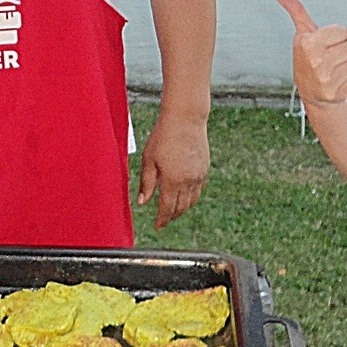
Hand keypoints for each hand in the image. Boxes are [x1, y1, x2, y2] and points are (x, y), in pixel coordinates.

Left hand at [136, 109, 209, 229]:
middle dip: (171, 217)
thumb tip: (142, 203)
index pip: (167, 208)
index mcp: (172, 180)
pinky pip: (199, 190)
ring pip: (192, 201)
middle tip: (163, 220)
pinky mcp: (205, 168)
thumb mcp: (148, 159)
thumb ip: (146, 183)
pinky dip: (191, 197)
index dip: (162, 220)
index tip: (157, 227)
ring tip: (173, 211)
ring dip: (182, 209)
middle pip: (181, 208)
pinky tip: (184, 196)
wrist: (185, 119)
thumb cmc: (163, 136)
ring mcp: (199, 175)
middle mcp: (188, 181)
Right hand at [275, 0, 346, 105]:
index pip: (342, 31)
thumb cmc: (308, 60)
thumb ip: (296, 12)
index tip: (326, 43)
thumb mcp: (302, 34)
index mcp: (308, 44)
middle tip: (331, 57)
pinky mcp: (336, 93)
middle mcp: (316, 62)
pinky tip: (338, 81)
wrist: (311, 92)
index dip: (337, 36)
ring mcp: (326, 79)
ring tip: (335, 68)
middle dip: (345, 50)